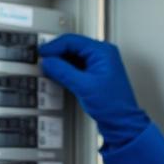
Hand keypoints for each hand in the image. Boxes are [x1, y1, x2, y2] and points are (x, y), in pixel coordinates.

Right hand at [39, 33, 148, 149]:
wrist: (121, 122)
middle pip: (72, 47)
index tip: (42, 53)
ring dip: (60, 62)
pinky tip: (58, 75)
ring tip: (48, 69)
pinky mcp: (95, 74)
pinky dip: (66, 70)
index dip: (54, 46)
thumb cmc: (112, 106)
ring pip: (73, 57)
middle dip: (56, 54)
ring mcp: (99, 64)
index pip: (72, 41)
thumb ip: (63, 71)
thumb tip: (48, 62)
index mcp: (103, 52)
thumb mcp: (83, 86)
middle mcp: (102, 55)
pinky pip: (76, 66)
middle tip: (43, 61)